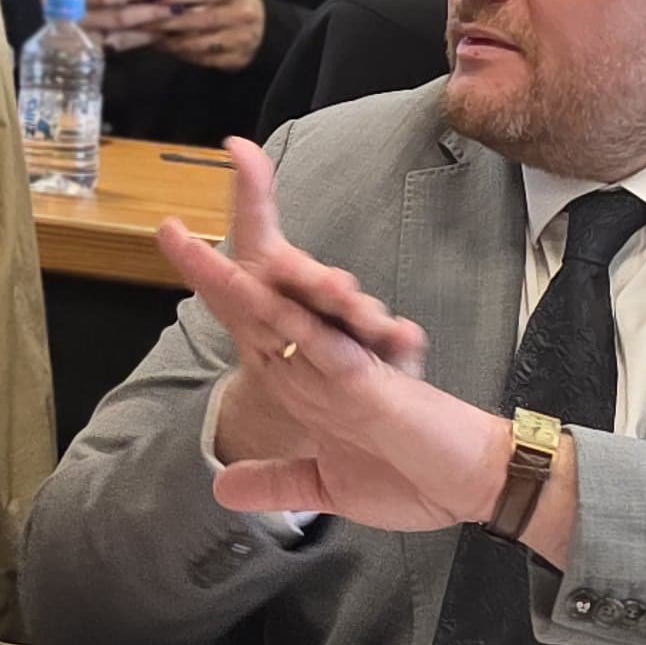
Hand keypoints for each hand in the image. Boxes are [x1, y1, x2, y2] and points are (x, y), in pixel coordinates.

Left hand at [155, 0, 265, 73]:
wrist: (262, 25)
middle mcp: (244, 14)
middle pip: (200, 20)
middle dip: (168, 22)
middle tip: (143, 21)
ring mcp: (242, 39)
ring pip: (199, 43)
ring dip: (171, 41)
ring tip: (151, 36)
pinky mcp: (237, 59)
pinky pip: (203, 59)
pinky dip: (182, 54)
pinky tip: (167, 48)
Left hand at [160, 139, 503, 531]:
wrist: (472, 491)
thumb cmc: (409, 476)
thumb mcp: (323, 485)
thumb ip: (276, 480)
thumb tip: (223, 486)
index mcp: (308, 369)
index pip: (254, 311)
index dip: (215, 273)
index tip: (174, 230)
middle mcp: (327, 350)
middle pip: (276, 278)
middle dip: (253, 213)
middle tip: (238, 153)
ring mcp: (352, 360)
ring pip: (299, 301)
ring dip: (269, 263)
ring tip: (246, 217)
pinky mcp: (377, 382)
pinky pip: (333, 346)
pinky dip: (302, 322)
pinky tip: (271, 290)